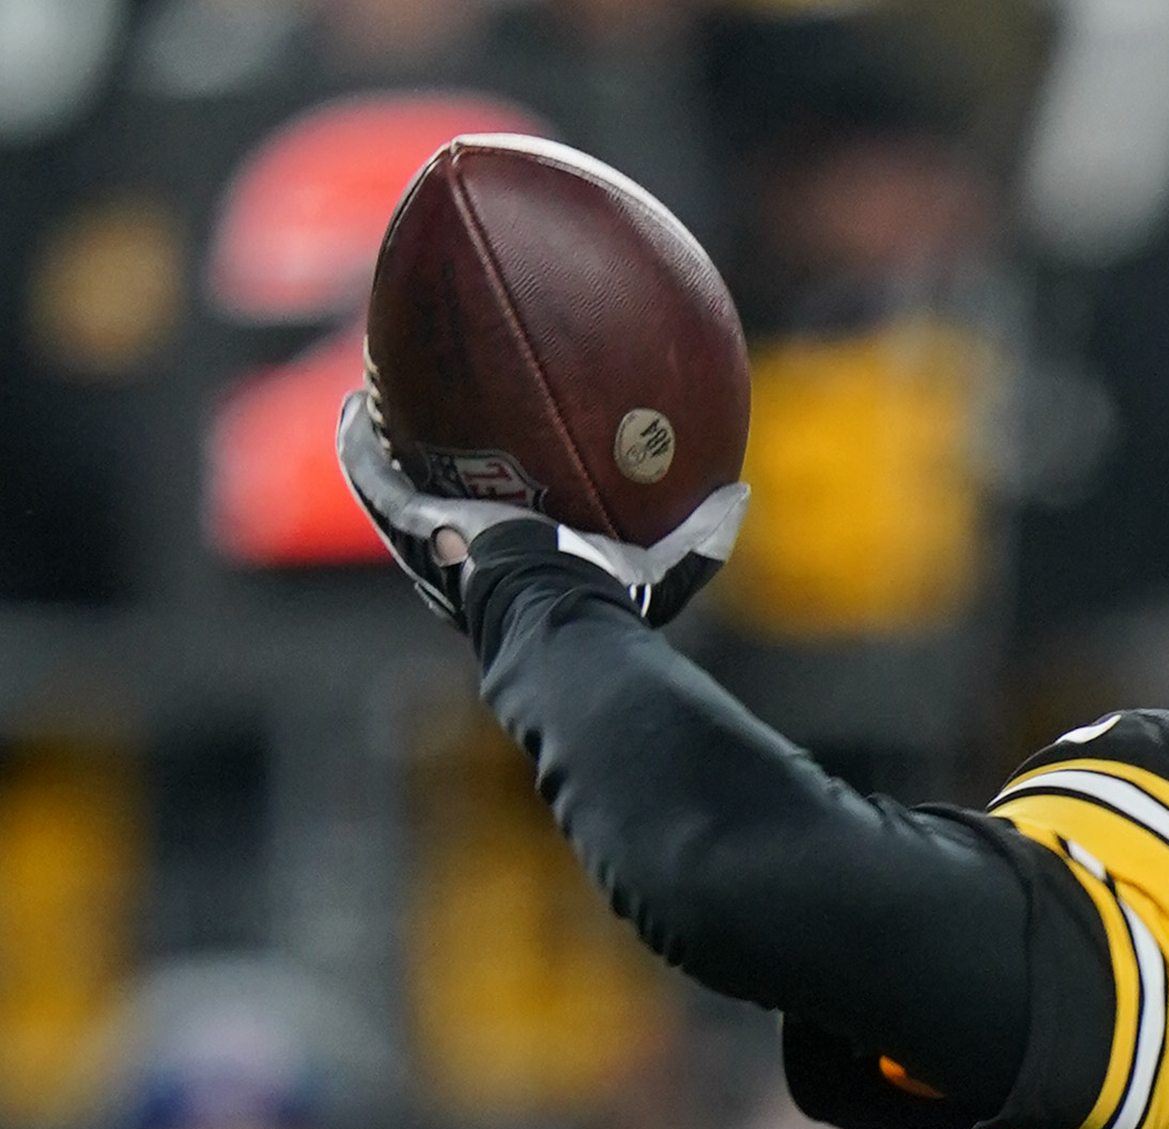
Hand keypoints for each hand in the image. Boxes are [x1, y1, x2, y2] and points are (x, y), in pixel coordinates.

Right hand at [334, 389, 747, 632]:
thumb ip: (702, 533)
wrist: (556, 611)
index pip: (507, 530)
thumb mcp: (667, 568)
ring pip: (398, 489)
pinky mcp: (410, 522)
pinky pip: (375, 477)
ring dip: (383, 450)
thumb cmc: (609, 601)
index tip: (506, 466)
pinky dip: (361, 445)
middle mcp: (472, 558)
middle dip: (436, 469)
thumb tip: (737, 494)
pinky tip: (357, 404)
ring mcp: (436, 542)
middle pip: (443, 505)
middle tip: (435, 427)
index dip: (499, 502)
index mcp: (523, 566)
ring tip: (371, 403)